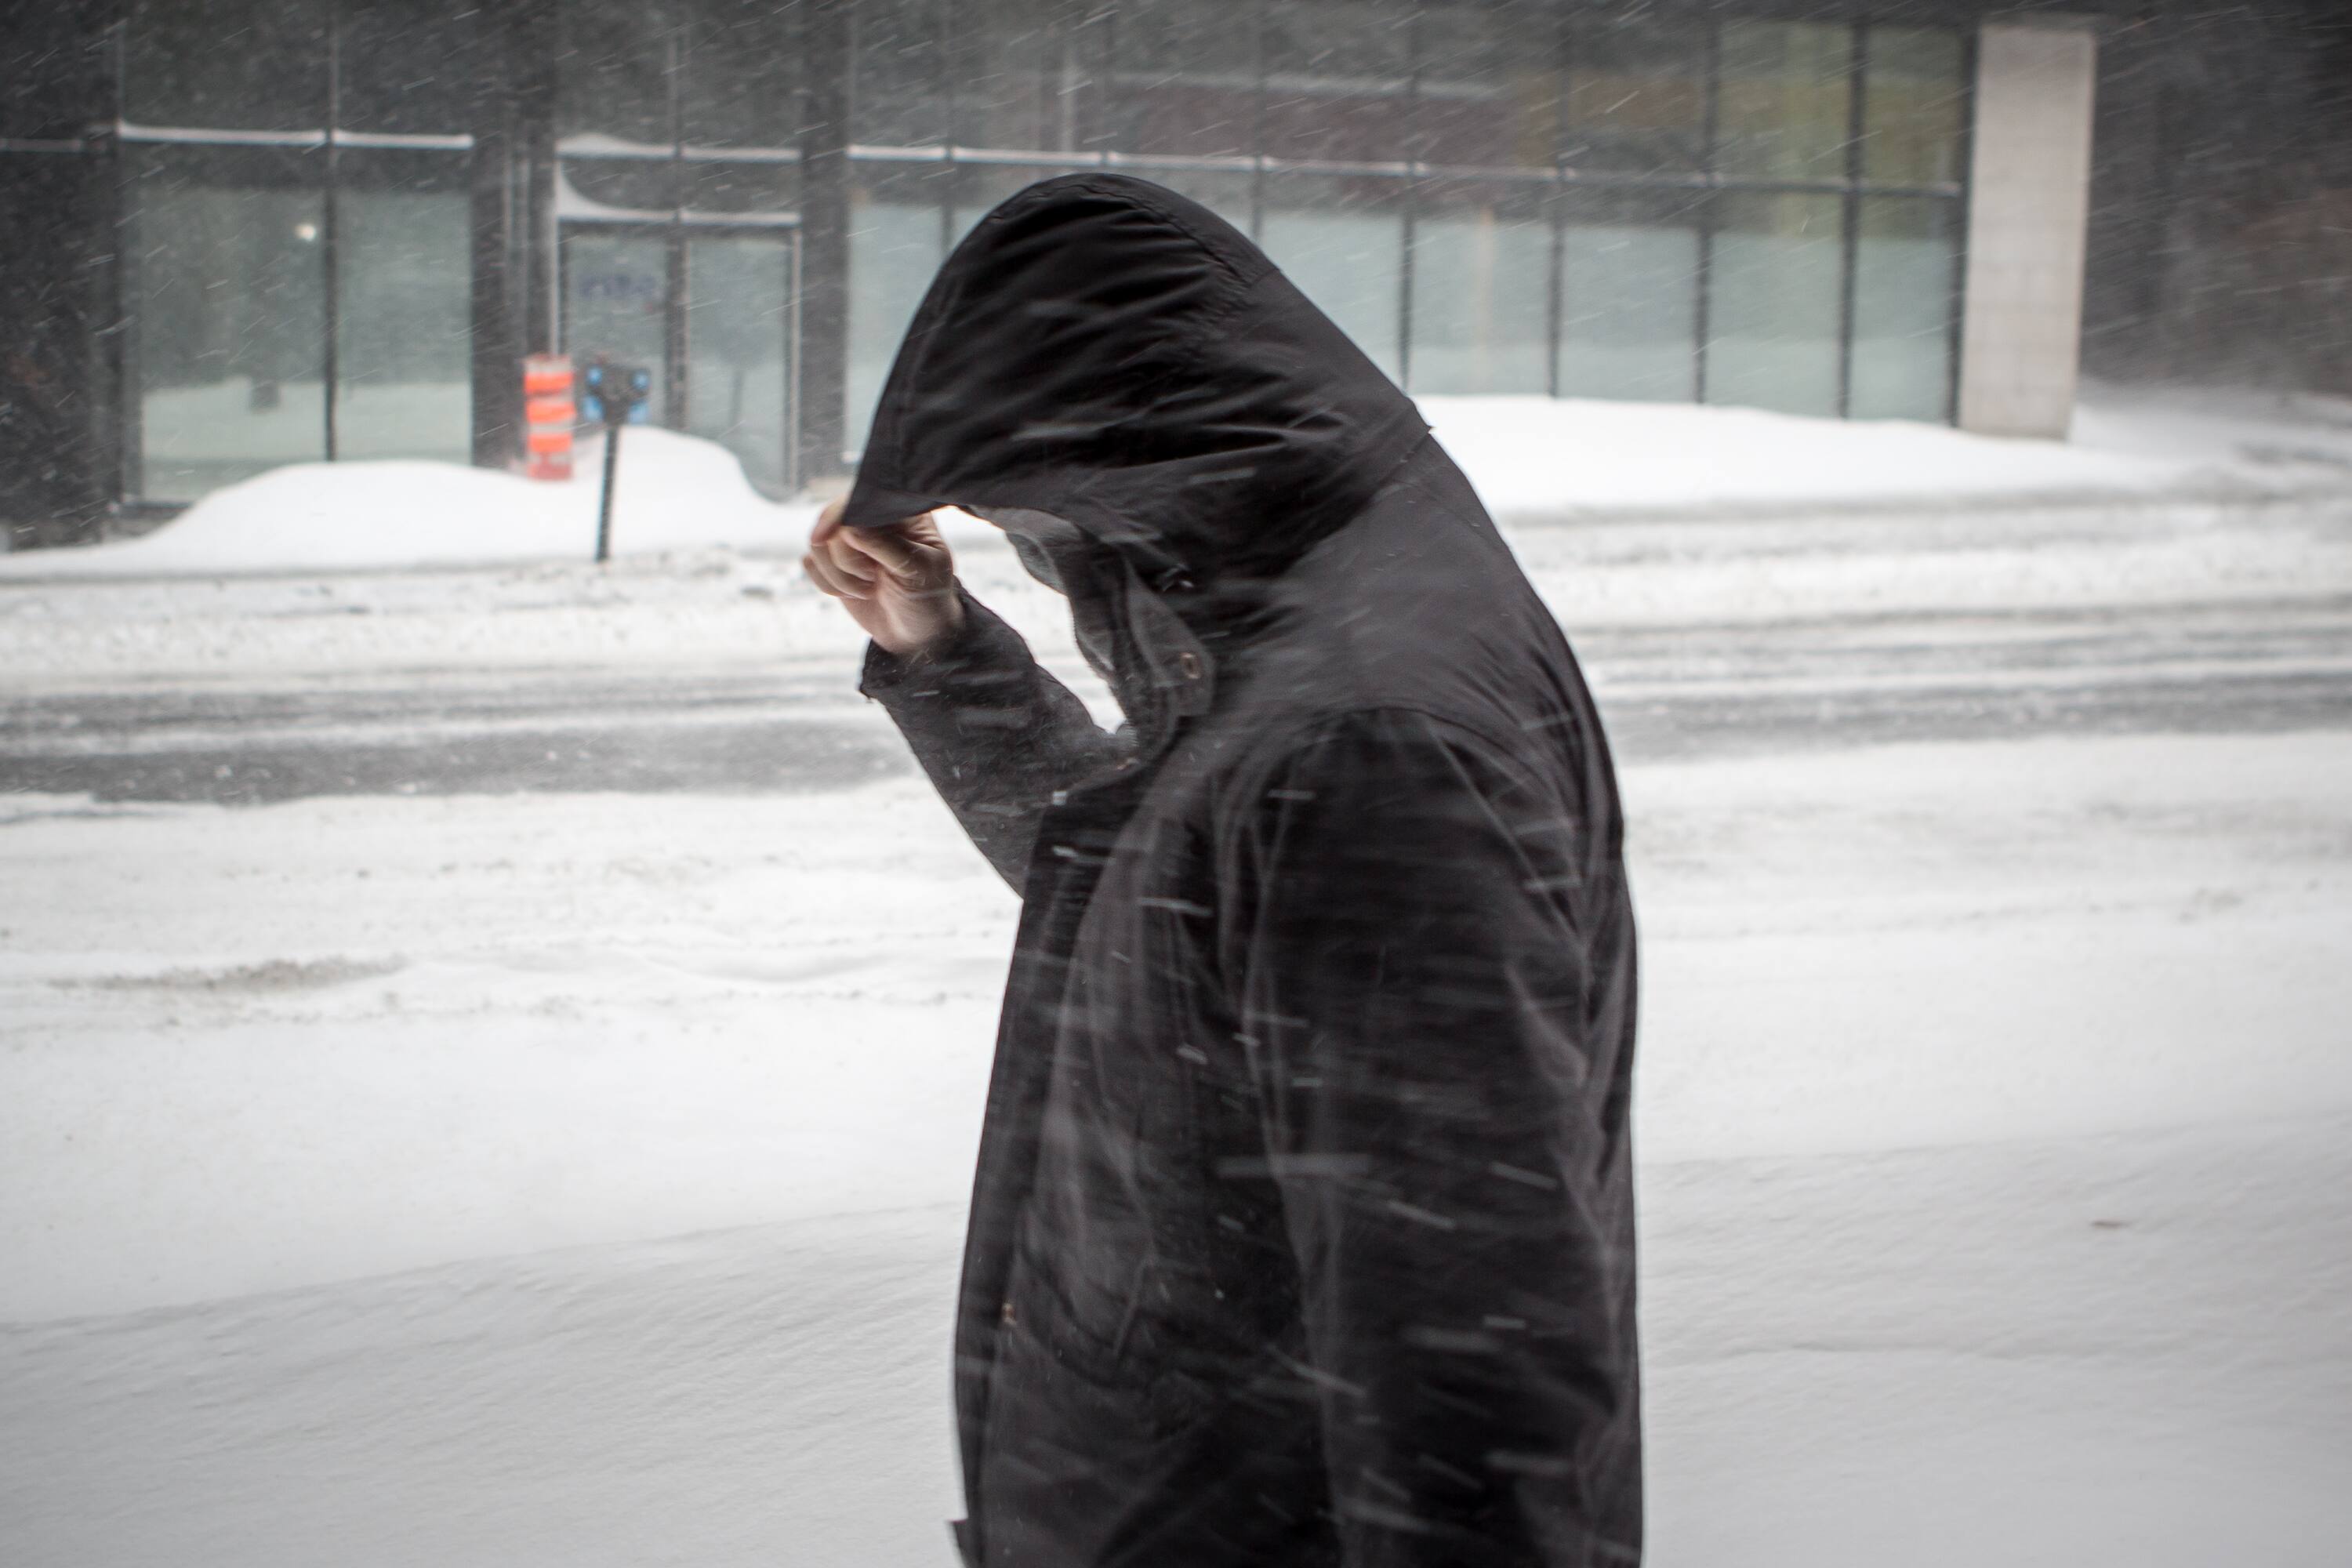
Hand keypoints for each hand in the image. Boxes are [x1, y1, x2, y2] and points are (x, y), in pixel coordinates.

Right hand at [803, 498, 964, 658]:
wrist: (914, 630)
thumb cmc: (926, 596)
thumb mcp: (917, 571)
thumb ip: (886, 546)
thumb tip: (849, 527)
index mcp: (900, 512)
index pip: (862, 500)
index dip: (839, 515)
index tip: (825, 536)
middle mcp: (872, 518)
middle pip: (833, 521)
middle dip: (846, 559)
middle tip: (873, 579)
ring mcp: (850, 538)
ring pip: (817, 543)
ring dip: (838, 575)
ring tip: (867, 589)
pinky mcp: (833, 560)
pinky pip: (810, 562)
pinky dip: (828, 583)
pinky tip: (854, 593)